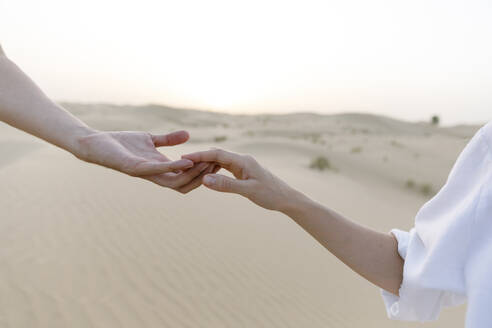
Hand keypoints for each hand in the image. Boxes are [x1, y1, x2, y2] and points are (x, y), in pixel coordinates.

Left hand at [77, 129, 216, 192]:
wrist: (95, 144)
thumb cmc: (121, 143)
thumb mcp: (150, 139)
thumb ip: (168, 140)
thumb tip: (188, 135)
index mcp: (159, 170)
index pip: (186, 178)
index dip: (201, 172)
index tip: (216, 161)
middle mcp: (154, 175)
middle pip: (184, 185)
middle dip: (201, 176)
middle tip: (216, 165)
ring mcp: (145, 173)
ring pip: (174, 182)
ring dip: (192, 174)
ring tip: (206, 163)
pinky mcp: (134, 168)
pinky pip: (158, 171)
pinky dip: (174, 168)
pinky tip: (186, 161)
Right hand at [182, 148, 299, 210]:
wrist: (287, 199)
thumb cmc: (270, 194)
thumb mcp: (247, 191)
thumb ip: (226, 185)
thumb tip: (204, 180)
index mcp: (243, 161)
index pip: (216, 154)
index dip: (199, 155)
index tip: (184, 157)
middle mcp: (242, 160)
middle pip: (216, 155)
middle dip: (199, 158)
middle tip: (182, 163)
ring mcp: (243, 166)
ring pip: (220, 161)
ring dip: (206, 164)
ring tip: (190, 168)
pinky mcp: (244, 172)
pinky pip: (225, 168)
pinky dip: (214, 170)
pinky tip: (206, 175)